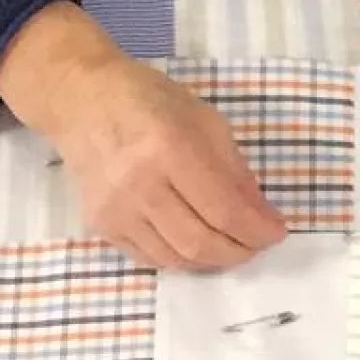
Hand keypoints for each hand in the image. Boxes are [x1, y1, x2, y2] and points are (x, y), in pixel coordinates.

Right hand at [0, 3, 285, 269]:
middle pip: (200, 242)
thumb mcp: (206, 121)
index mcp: (170, 148)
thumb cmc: (151, 102)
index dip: (257, 229)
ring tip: (231, 245)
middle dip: (240, 251)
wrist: (80, 100)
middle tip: (257, 243)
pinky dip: (181, 259)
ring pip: (176, 258)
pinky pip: (149, 259)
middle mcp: (138, 183)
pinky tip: (198, 244)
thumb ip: (236, 171)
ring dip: (213, 259)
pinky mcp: (100, 224)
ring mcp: (115, 208)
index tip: (278, 232)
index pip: (223, 209)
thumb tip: (263, 216)